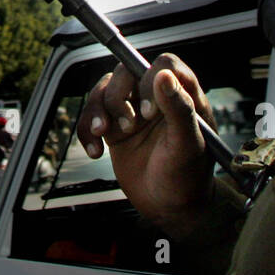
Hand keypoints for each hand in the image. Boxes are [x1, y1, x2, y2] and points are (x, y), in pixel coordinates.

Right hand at [76, 53, 214, 239]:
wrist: (169, 209)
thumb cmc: (188, 177)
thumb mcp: (188, 145)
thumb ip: (179, 108)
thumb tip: (165, 76)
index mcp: (183, 95)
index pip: (164, 65)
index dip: (150, 80)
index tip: (148, 111)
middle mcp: (156, 98)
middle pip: (127, 72)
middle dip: (120, 97)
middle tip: (129, 126)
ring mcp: (133, 111)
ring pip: (105, 89)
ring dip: (98, 109)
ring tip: (103, 133)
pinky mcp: (114, 128)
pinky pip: (91, 115)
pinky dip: (86, 130)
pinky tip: (95, 151)